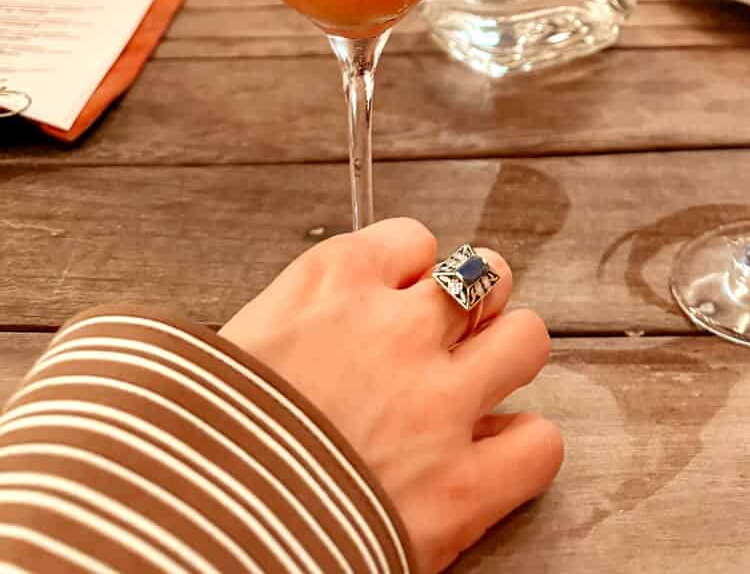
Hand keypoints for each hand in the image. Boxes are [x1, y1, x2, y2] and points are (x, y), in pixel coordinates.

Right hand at [221, 219, 562, 572]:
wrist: (186, 534)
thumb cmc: (193, 445)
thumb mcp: (233, 344)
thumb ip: (301, 319)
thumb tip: (331, 325)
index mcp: (331, 283)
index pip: (412, 240)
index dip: (409, 275)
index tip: (395, 302)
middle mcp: (395, 329)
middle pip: (483, 274)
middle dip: (473, 305)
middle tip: (450, 341)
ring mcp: (436, 406)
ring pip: (526, 338)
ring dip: (507, 359)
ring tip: (479, 388)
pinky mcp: (459, 488)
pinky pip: (539, 443)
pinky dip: (523, 451)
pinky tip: (490, 461)